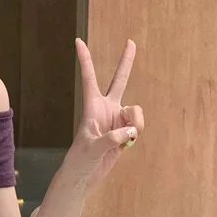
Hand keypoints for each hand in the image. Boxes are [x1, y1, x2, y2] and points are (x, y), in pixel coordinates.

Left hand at [66, 39, 144, 188]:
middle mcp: (106, 108)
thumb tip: (130, 132)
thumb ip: (111, 138)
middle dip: (126, 62)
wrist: (85, 174)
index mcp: (92, 106)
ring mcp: (117, 119)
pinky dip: (136, 134)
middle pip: (119, 80)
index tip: (77, 41)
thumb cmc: (81, 159)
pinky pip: (139, 126)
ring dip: (136, 124)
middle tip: (131, 42)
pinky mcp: (126, 131)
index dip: (85, 60)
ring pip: (136, 111)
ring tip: (126, 138)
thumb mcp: (92, 148)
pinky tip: (127, 145)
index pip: (89, 78)